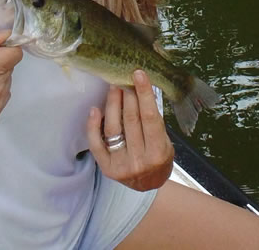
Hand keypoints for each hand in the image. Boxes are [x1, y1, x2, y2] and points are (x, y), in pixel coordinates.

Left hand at [86, 70, 173, 191]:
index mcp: (158, 153)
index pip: (150, 118)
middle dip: (128, 95)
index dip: (144, 94)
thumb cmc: (159, 158)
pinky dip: (93, 125)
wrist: (149, 184)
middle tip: (124, 77)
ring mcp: (121, 165)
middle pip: (131, 120)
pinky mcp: (106, 168)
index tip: (139, 75)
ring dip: (112, 104)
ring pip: (113, 128)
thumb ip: (154, 121)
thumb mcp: (165, 141)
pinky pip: (96, 143)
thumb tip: (142, 90)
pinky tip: (95, 109)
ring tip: (114, 87)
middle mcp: (139, 160)